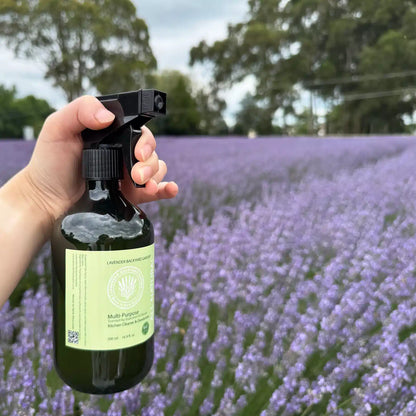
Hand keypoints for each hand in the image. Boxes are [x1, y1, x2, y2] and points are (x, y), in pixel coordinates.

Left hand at [22, 95, 177, 225]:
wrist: (45, 200)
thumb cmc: (49, 163)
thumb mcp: (58, 128)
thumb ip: (80, 110)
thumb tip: (109, 116)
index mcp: (111, 135)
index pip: (138, 131)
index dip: (144, 141)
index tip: (138, 152)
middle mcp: (122, 153)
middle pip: (150, 152)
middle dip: (149, 163)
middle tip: (136, 175)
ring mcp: (128, 175)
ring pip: (156, 170)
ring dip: (155, 176)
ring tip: (141, 185)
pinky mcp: (130, 195)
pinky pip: (155, 190)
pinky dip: (166, 189)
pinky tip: (170, 189)